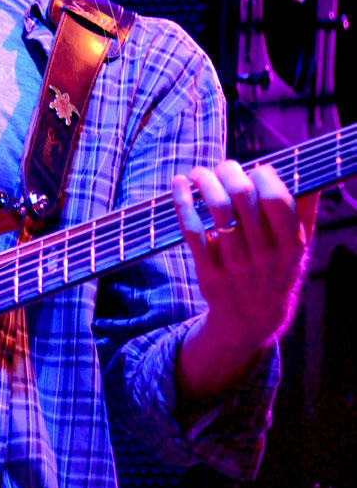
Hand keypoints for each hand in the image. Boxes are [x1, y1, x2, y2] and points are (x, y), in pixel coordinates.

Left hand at [172, 161, 317, 400]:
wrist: (251, 320)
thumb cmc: (275, 272)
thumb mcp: (298, 249)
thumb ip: (304, 214)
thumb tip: (308, 176)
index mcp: (290, 244)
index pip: (276, 197)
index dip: (262, 175)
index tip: (254, 170)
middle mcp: (264, 254)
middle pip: (242, 195)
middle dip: (229, 171)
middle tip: (222, 168)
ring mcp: (235, 263)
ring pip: (217, 208)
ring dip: (204, 181)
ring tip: (198, 173)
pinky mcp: (209, 270)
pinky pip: (192, 229)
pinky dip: (182, 202)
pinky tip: (180, 185)